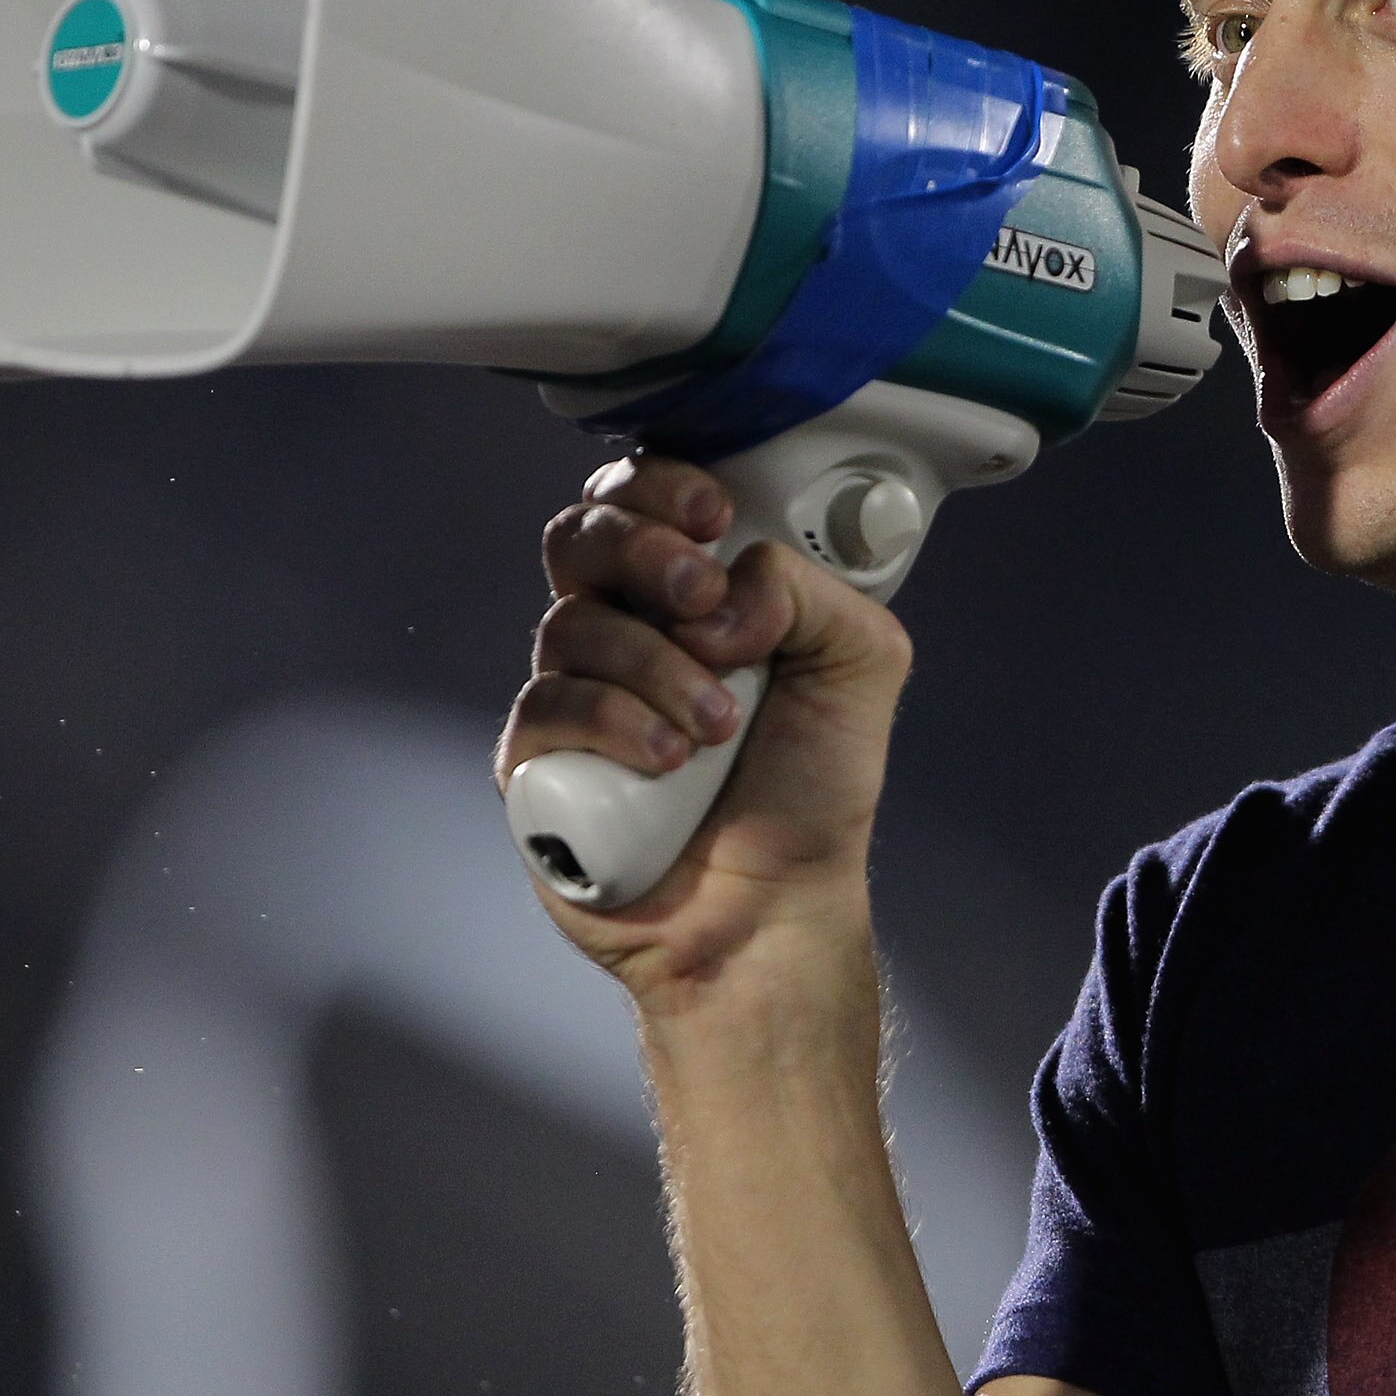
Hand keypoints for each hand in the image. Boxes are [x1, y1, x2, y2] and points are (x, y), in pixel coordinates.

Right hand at [494, 452, 910, 1016]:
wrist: (775, 907)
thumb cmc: (810, 790)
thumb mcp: (859, 666)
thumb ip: (809, 592)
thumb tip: (724, 587)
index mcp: (693, 593)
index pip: (643, 497)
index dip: (662, 488)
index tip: (714, 519)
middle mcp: (625, 630)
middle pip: (580, 536)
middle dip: (642, 550)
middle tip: (700, 597)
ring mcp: (575, 694)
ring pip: (572, 624)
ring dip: (656, 667)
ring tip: (717, 727)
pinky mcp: (537, 762)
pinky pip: (546, 707)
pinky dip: (615, 723)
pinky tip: (667, 760)